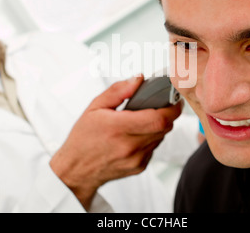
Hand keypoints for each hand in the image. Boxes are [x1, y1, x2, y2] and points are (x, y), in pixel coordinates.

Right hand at [49, 75, 182, 209]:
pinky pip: (154, 148)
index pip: (159, 118)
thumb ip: (118, 91)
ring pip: (161, 137)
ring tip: (142, 120)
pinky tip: (135, 135)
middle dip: (167, 113)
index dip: (172, 107)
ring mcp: (136, 159)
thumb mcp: (94, 107)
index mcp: (118, 127)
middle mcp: (129, 146)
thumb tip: (138, 79)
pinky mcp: (140, 167)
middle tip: (160, 104)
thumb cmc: (83, 137)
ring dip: (158, 126)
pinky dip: (150, 138)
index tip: (173, 99)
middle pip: (165, 127)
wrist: (77, 170)